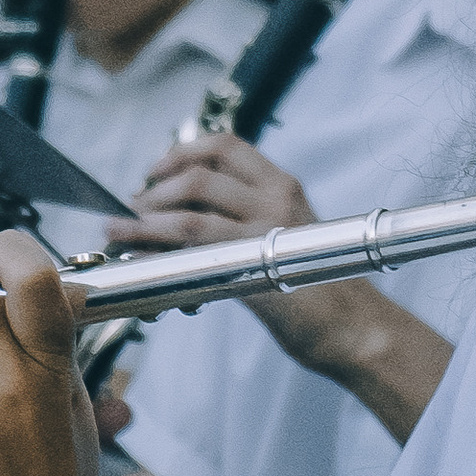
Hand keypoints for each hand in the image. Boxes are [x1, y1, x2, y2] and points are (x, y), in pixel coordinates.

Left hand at [106, 132, 357, 372]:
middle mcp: (277, 198)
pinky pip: (194, 248)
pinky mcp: (255, 268)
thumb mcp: (285, 238)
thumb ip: (245, 220)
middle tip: (131, 208)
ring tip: (119, 230)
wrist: (356, 329)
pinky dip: (156, 248)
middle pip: (199, 172)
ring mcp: (266, 231)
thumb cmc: (320, 290)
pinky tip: (138, 256)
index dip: (181, 152)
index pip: (225, 145)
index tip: (154, 171)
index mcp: (284, 185)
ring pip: (189, 209)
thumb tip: (184, 219)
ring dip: (144, 219)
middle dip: (154, 189)